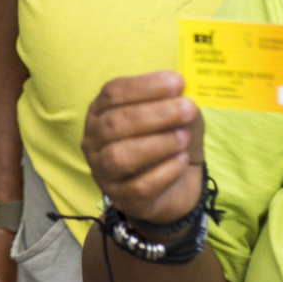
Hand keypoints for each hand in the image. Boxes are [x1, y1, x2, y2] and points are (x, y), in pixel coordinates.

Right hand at [82, 72, 202, 224]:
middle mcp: (94, 140)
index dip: (146, 86)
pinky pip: (139, 186)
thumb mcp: (174, 114)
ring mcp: (104, 172)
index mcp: (101, 111)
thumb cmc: (169, 139)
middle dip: (155, 114)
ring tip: (183, 138)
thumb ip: (176, 102)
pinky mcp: (121, 198)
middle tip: (188, 109)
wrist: (178, 183)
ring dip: (157, 144)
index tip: (178, 82)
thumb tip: (184, 95)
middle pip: (115, 123)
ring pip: (120, 157)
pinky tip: (181, 161)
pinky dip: (164, 172)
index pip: (113, 92)